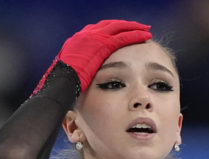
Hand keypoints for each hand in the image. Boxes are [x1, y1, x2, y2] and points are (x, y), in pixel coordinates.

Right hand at [35, 19, 151, 93]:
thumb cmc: (65, 82)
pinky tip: (145, 36)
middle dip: (124, 26)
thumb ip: (79, 69)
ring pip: (119, 28)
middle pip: (110, 25)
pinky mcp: (103, 44)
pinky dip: (135, 35)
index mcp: (79, 40)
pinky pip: (122, 37)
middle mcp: (86, 35)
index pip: (98, 30)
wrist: (63, 80)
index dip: (112, 31)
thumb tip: (81, 77)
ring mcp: (95, 38)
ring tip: (145, 30)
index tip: (121, 32)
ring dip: (133, 28)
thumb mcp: (71, 72)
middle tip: (137, 27)